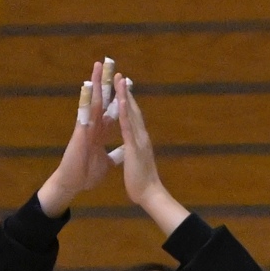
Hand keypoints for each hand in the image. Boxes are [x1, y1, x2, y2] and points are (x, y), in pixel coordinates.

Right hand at [36, 60, 116, 216]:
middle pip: (102, 100)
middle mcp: (93, 125)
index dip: (119, 98)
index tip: (126, 84)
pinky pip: (83, 112)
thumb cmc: (86, 173)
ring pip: (92, 101)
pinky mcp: (80, 132)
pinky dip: (86, 99)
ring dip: (95, 83)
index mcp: (101, 132)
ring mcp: (86, 126)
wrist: (74, 184)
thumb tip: (122, 151)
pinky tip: (88, 86)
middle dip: (106, 83)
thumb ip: (113, 154)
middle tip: (110, 63)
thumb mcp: (106, 162)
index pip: (112, 111)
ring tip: (98, 65)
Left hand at [110, 73, 190, 236]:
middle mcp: (141, 136)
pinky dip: (123, 111)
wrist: (150, 195)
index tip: (123, 88)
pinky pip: (127, 125)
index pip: (133, 118)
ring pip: (130, 113)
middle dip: (126, 92)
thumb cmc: (142, 183)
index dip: (127, 102)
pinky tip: (119, 99)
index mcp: (139, 141)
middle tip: (121, 75)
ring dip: (124, 95)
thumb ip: (135, 154)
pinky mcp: (133, 146)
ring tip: (119, 79)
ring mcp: (138, 140)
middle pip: (133, 110)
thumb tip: (135, 151)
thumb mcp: (137, 164)